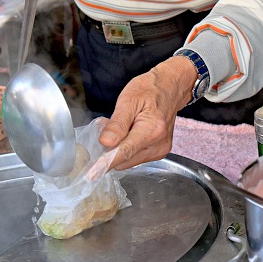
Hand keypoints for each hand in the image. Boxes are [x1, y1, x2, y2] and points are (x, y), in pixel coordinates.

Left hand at [99, 56, 198, 170]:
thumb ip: (117, 124)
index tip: (91, 174)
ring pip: (129, 161)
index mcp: (151, 130)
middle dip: (111, 150)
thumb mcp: (129, 100)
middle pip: (125, 160)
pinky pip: (136, 158)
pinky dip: (128, 149)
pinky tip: (129, 134)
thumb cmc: (149, 90)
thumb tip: (105, 143)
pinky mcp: (159, 152)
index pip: (124, 153)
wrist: (170, 88)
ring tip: (122, 128)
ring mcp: (160, 150)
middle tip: (107, 130)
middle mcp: (158, 145)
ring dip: (119, 150)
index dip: (105, 163)